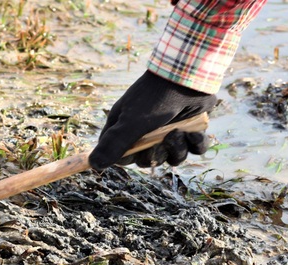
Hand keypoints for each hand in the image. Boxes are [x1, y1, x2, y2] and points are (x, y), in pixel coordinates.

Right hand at [89, 71, 216, 169]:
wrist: (186, 76)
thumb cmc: (154, 98)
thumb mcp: (130, 122)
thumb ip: (113, 145)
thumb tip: (93, 165)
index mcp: (126, 128)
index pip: (122, 157)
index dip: (130, 158)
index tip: (137, 152)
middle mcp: (146, 132)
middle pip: (148, 160)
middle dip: (158, 154)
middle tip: (163, 139)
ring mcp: (168, 132)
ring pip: (172, 158)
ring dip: (178, 148)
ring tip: (180, 132)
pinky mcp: (189, 130)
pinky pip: (192, 150)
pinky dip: (194, 144)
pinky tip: (193, 132)